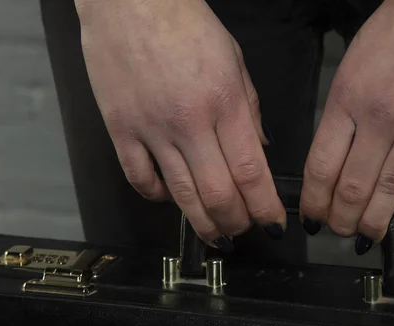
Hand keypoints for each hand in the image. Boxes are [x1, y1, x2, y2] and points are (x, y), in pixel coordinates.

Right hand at [74, 0, 285, 249]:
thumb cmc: (184, 23)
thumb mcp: (234, 60)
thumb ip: (249, 109)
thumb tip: (260, 150)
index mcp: (224, 102)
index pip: (252, 171)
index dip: (266, 207)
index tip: (273, 224)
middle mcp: (190, 122)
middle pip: (219, 193)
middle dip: (237, 222)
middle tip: (245, 230)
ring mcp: (151, 129)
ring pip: (181, 196)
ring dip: (203, 224)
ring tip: (216, 235)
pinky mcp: (120, 130)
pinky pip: (139, 179)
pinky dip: (158, 197)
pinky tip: (171, 198)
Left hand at [300, 0, 393, 252]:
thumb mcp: (351, 68)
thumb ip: (342, 113)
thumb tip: (338, 156)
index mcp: (346, 101)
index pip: (321, 167)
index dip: (314, 203)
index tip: (312, 220)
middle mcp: (380, 117)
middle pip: (354, 187)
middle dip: (342, 220)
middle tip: (340, 233)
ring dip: (378, 218)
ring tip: (369, 235)